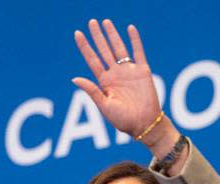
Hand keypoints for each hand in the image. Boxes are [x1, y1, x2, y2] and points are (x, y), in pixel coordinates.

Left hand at [72, 20, 163, 140]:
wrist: (144, 125)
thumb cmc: (123, 120)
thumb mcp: (104, 106)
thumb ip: (92, 91)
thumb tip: (74, 78)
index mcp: (105, 82)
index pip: (92, 60)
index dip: (85, 47)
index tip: (77, 34)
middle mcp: (116, 74)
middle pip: (104, 50)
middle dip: (98, 36)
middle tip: (92, 22)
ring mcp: (129, 72)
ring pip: (119, 48)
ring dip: (112, 35)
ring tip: (106, 22)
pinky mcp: (143, 72)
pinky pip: (138, 52)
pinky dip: (135, 40)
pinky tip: (130, 28)